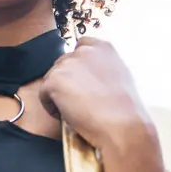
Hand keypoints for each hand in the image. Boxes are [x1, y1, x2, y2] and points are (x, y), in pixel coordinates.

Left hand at [39, 36, 159, 158]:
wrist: (122, 126)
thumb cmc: (126, 109)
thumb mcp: (121, 76)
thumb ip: (103, 68)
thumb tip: (90, 75)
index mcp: (103, 48)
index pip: (81, 46)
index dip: (78, 65)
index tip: (81, 80)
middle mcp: (84, 51)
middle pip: (64, 63)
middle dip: (67, 80)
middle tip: (78, 100)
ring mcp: (68, 64)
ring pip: (52, 78)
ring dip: (58, 93)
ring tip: (74, 110)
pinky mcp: (54, 80)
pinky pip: (44, 94)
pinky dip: (51, 106)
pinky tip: (66, 115)